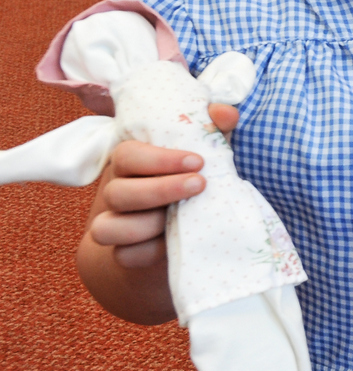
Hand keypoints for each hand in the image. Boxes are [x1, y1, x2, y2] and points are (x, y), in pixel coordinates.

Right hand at [75, 103, 237, 324]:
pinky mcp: (123, 254)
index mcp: (131, 164)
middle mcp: (116, 192)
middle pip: (118, 192)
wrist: (173, 233)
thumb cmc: (188, 183)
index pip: (128, 155)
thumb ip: (213, 132)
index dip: (159, 159)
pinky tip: (172, 244)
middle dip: (160, 189)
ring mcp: (115, 224)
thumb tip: (225, 114)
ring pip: (108, 228)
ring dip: (147, 224)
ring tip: (181, 219)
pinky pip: (124, 256)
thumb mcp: (203, 156)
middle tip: (200, 185)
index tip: (198, 161)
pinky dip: (147, 252)